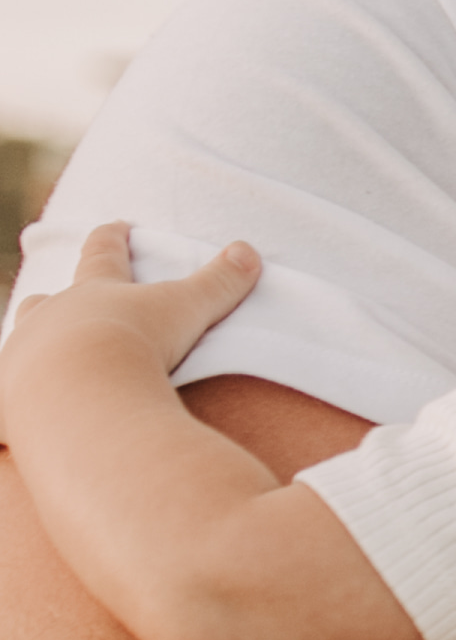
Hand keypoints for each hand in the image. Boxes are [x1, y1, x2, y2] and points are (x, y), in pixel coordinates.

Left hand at [0, 226, 257, 424]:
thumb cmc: (132, 342)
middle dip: (55, 300)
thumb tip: (248, 251)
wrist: (78, 394)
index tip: (117, 225)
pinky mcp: (10, 400)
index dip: (112, 238)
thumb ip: (219, 283)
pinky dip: (20, 401)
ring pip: (23, 344)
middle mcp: (50, 318)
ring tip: (44, 360)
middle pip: (45, 301)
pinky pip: (11, 400)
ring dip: (35, 348)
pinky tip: (28, 414)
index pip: (104, 253)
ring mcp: (24, 357)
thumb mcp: (185, 309)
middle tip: (57, 299)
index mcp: (93, 292)